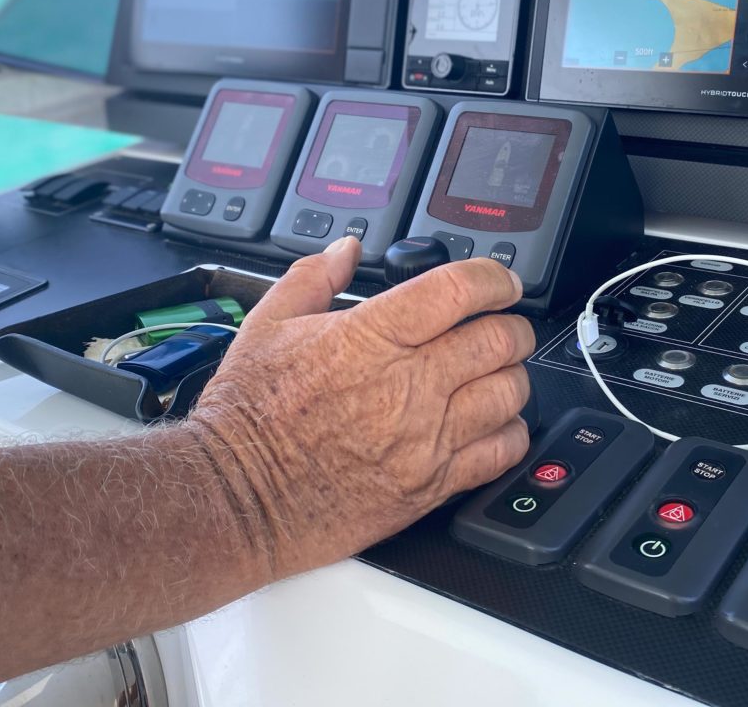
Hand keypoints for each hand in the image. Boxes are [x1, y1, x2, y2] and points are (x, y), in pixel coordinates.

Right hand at [186, 235, 533, 580]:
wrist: (235, 497)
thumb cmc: (247, 415)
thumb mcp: (267, 325)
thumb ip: (313, 277)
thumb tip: (346, 250)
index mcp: (369, 337)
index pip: (459, 291)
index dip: (494, 278)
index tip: (501, 282)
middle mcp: (406, 385)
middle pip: (498, 340)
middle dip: (511, 326)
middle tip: (503, 327)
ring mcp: (423, 438)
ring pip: (509, 393)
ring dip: (512, 376)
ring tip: (497, 374)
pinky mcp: (430, 485)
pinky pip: (500, 452)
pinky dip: (510, 431)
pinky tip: (494, 423)